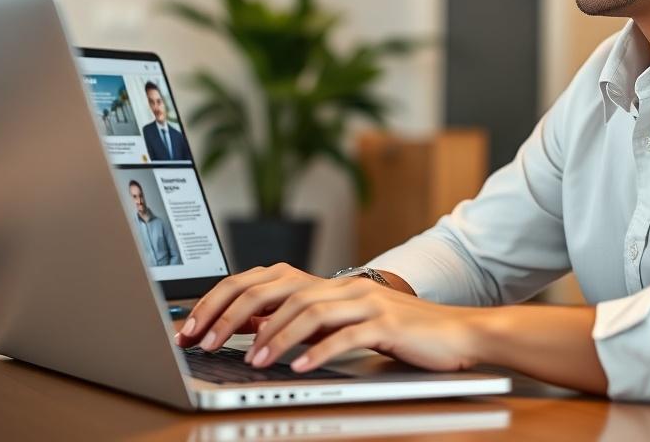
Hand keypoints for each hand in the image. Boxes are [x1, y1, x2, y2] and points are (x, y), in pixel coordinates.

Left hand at [174, 262, 484, 373]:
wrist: (455, 331)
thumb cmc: (398, 332)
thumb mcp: (342, 323)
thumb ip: (304, 320)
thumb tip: (254, 324)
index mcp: (326, 284)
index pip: (262, 281)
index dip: (224, 301)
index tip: (193, 326)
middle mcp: (341, 286)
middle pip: (277, 289)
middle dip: (235, 316)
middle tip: (206, 342)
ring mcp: (365, 301)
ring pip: (309, 310)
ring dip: (274, 336)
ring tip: (251, 361)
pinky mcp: (386, 322)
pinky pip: (347, 335)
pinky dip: (320, 350)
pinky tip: (300, 368)